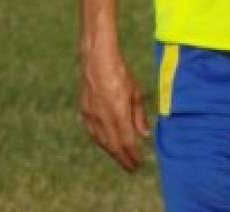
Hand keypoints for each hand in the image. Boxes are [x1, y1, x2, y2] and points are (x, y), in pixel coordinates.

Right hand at [79, 50, 151, 170]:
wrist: (97, 60)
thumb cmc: (120, 73)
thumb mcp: (135, 92)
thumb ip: (139, 116)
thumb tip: (145, 135)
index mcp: (118, 113)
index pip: (127, 142)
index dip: (133, 155)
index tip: (139, 164)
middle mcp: (103, 118)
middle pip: (114, 146)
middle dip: (123, 159)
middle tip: (131, 168)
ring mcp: (92, 116)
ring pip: (102, 142)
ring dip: (112, 152)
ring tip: (121, 158)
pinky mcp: (84, 112)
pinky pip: (93, 133)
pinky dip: (102, 142)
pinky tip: (107, 144)